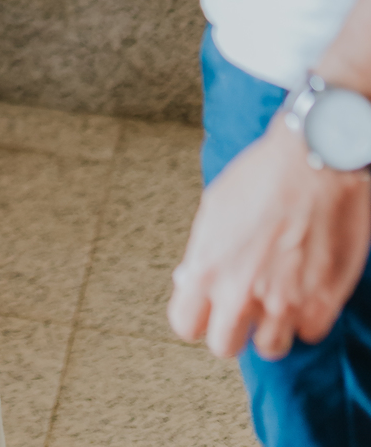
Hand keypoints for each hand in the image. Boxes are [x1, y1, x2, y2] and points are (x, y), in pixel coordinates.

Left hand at [169, 117, 370, 358]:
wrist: (315, 159)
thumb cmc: (265, 172)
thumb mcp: (216, 207)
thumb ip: (205, 250)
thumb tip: (194, 276)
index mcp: (208, 266)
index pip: (185, 323)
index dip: (195, 317)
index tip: (204, 310)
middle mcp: (241, 291)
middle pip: (223, 345)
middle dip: (231, 329)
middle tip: (241, 308)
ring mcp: (283, 302)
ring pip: (270, 348)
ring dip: (272, 327)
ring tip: (277, 298)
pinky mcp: (321, 304)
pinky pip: (308, 333)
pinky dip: (307, 317)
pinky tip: (305, 290)